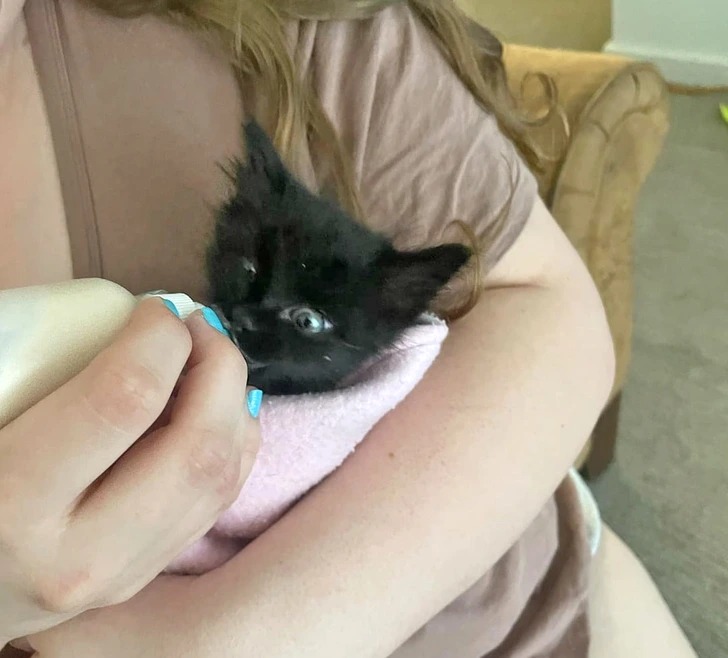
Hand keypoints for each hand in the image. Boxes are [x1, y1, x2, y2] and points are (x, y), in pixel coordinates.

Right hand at [0, 299, 258, 645]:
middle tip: (198, 326)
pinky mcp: (148, 572)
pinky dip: (232, 439)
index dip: (157, 336)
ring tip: (208, 357)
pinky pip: (218, 498)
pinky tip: (214, 404)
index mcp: (15, 503)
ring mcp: (125, 573)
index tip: (156, 307)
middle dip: (219, 368)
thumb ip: (39, 365)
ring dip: (233, 401)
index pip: (124, 400)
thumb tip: (132, 318)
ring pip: (221, 476)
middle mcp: (83, 553)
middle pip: (199, 449)